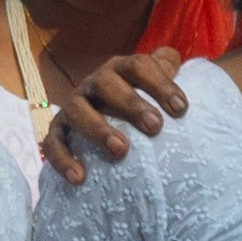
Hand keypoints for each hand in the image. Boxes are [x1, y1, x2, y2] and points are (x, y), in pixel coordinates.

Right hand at [37, 51, 191, 179]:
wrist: (104, 117)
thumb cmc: (141, 104)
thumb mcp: (156, 84)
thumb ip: (169, 69)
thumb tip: (188, 63)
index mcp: (121, 69)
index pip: (138, 66)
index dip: (160, 84)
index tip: (181, 109)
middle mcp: (94, 84)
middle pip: (107, 83)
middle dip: (131, 104)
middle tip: (155, 126)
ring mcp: (73, 107)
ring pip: (78, 111)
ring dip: (98, 129)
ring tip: (121, 150)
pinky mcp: (57, 132)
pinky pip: (53, 143)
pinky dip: (63, 159)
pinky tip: (80, 177)